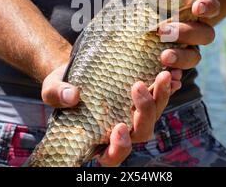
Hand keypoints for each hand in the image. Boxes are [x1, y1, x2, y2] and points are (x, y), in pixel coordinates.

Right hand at [41, 65, 181, 165]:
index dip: (119, 148)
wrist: (75, 69)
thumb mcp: (52, 89)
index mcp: (96, 140)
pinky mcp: (143, 99)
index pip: (112, 156)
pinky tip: (172, 75)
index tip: (119, 128)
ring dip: (161, 96)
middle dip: (144, 112)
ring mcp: (134, 115)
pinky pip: (160, 98)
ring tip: (162, 75)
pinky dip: (168, 88)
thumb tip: (72, 96)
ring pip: (154, 115)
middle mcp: (120, 131)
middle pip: (140, 133)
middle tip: (138, 87)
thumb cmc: (62, 86)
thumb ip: (57, 95)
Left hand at [111, 0, 218, 69]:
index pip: (210, 6)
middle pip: (205, 34)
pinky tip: (164, 77)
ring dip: (182, 57)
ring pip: (195, 56)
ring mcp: (188, 49)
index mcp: (193, 8)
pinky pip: (181, 74)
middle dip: (187, 33)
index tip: (196, 7)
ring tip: (163, 57)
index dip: (207, 6)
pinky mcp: (176, 66)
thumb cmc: (148, 5)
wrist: (146, 28)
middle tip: (163, 31)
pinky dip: (174, 76)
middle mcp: (196, 29)